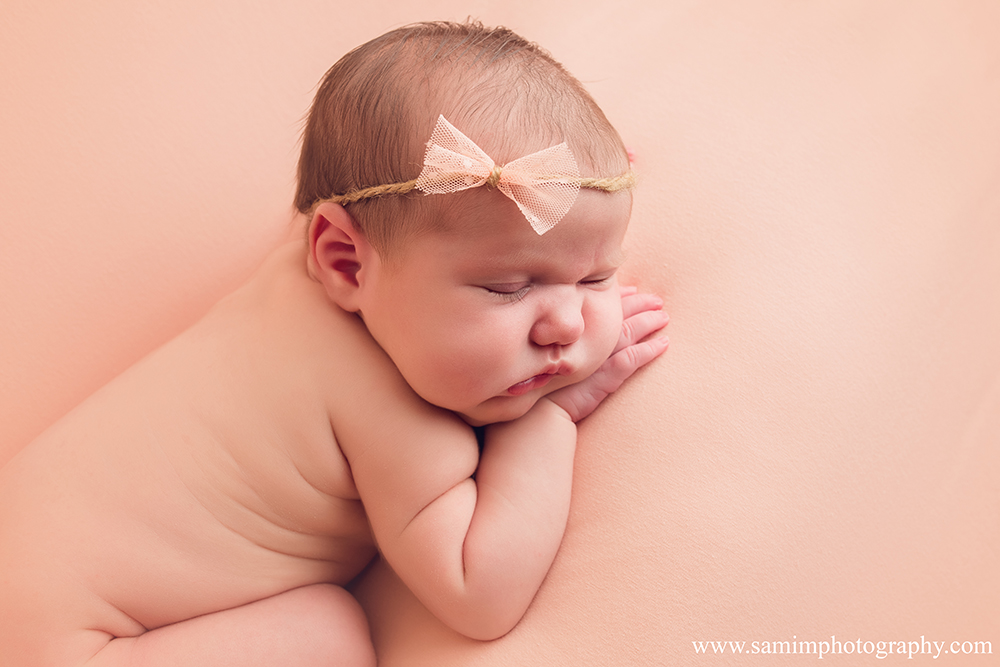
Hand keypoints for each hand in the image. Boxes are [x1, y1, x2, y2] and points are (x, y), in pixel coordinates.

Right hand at [546, 286, 668, 421]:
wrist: (541, 411)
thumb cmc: (545, 384)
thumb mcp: (553, 353)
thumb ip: (565, 338)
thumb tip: (578, 325)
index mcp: (574, 331)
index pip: (600, 306)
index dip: (619, 297)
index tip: (632, 290)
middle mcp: (586, 339)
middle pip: (618, 314)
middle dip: (640, 303)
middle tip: (657, 300)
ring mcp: (597, 358)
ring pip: (629, 332)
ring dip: (648, 322)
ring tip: (664, 317)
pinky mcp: (605, 377)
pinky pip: (632, 359)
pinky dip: (649, 350)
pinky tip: (664, 344)